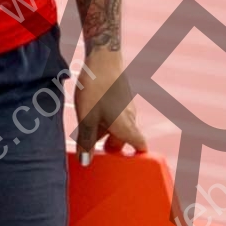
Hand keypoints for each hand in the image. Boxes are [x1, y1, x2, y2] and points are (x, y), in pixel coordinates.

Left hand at [72, 48, 148, 163]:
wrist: (102, 57)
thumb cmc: (96, 89)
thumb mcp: (86, 117)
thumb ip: (86, 141)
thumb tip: (86, 162)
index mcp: (126, 126)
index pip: (140, 146)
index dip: (137, 158)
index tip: (127, 168)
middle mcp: (130, 117)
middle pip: (125, 139)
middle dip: (112, 148)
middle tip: (95, 154)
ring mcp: (125, 106)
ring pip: (117, 125)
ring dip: (105, 133)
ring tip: (85, 136)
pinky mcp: (119, 96)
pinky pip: (113, 114)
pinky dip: (103, 120)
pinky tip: (87, 116)